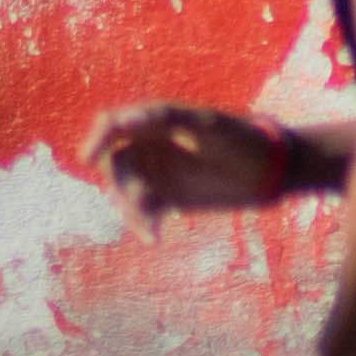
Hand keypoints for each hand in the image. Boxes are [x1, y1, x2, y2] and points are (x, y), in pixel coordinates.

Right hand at [88, 102, 294, 228]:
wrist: (266, 171)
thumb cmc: (238, 138)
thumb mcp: (205, 125)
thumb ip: (165, 119)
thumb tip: (125, 118)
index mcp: (153, 120)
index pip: (112, 125)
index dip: (96, 138)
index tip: (88, 158)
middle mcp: (147, 145)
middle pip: (113, 164)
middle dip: (120, 184)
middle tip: (140, 203)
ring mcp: (154, 173)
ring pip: (123, 192)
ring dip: (130, 209)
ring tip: (152, 226)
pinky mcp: (163, 198)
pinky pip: (140, 212)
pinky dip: (141, 224)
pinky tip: (154, 237)